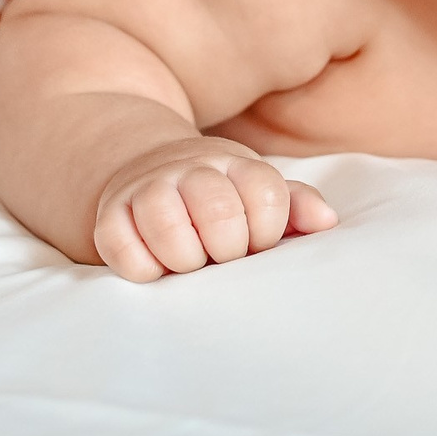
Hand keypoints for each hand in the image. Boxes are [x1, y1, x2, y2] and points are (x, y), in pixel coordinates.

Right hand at [91, 136, 336, 281]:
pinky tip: (156, 265)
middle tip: (222, 257)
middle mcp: (190, 171)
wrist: (150, 169)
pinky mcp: (110, 215)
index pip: (266, 197)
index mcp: (236, 166)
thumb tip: (326, 222)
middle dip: (228, 250)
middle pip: (220, 215)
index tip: (258, 243)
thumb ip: (295, 205)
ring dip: (186, 261)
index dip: (267, 232)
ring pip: (169, 232)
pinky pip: (124, 252)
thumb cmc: (221, 195)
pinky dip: (144, 269)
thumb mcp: (258, 193)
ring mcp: (147, 190)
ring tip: (190, 263)